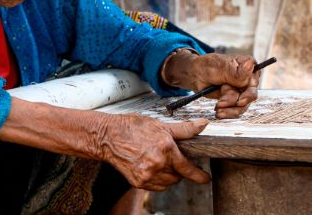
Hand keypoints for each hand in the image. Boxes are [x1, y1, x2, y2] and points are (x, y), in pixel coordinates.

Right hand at [94, 113, 210, 190]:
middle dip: (177, 169)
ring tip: (156, 161)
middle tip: (168, 159)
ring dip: (168, 175)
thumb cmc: (131, 127)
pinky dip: (157, 180)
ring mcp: (147, 174)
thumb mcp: (159, 125)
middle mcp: (157, 163)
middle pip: (178, 176)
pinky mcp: (139, 182)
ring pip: (168, 183)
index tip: (205, 178)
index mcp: (165, 148)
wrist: (107, 136)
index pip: (188, 168)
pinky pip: (156, 186)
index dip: (199, 175)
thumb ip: (184, 130)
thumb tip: (203, 124)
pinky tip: (150, 167)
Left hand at [163, 50, 260, 118]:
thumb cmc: (207, 66)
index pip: (254, 77)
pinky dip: (228, 112)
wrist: (196, 76)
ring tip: (217, 107)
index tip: (237, 96)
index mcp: (248, 65)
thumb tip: (251, 66)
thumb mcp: (219, 67)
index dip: (247, 87)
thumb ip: (235, 71)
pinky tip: (219, 113)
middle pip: (251, 94)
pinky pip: (236, 110)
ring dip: (230, 108)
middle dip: (238, 101)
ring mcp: (242, 90)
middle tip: (223, 103)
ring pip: (243, 105)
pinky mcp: (236, 99)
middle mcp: (248, 78)